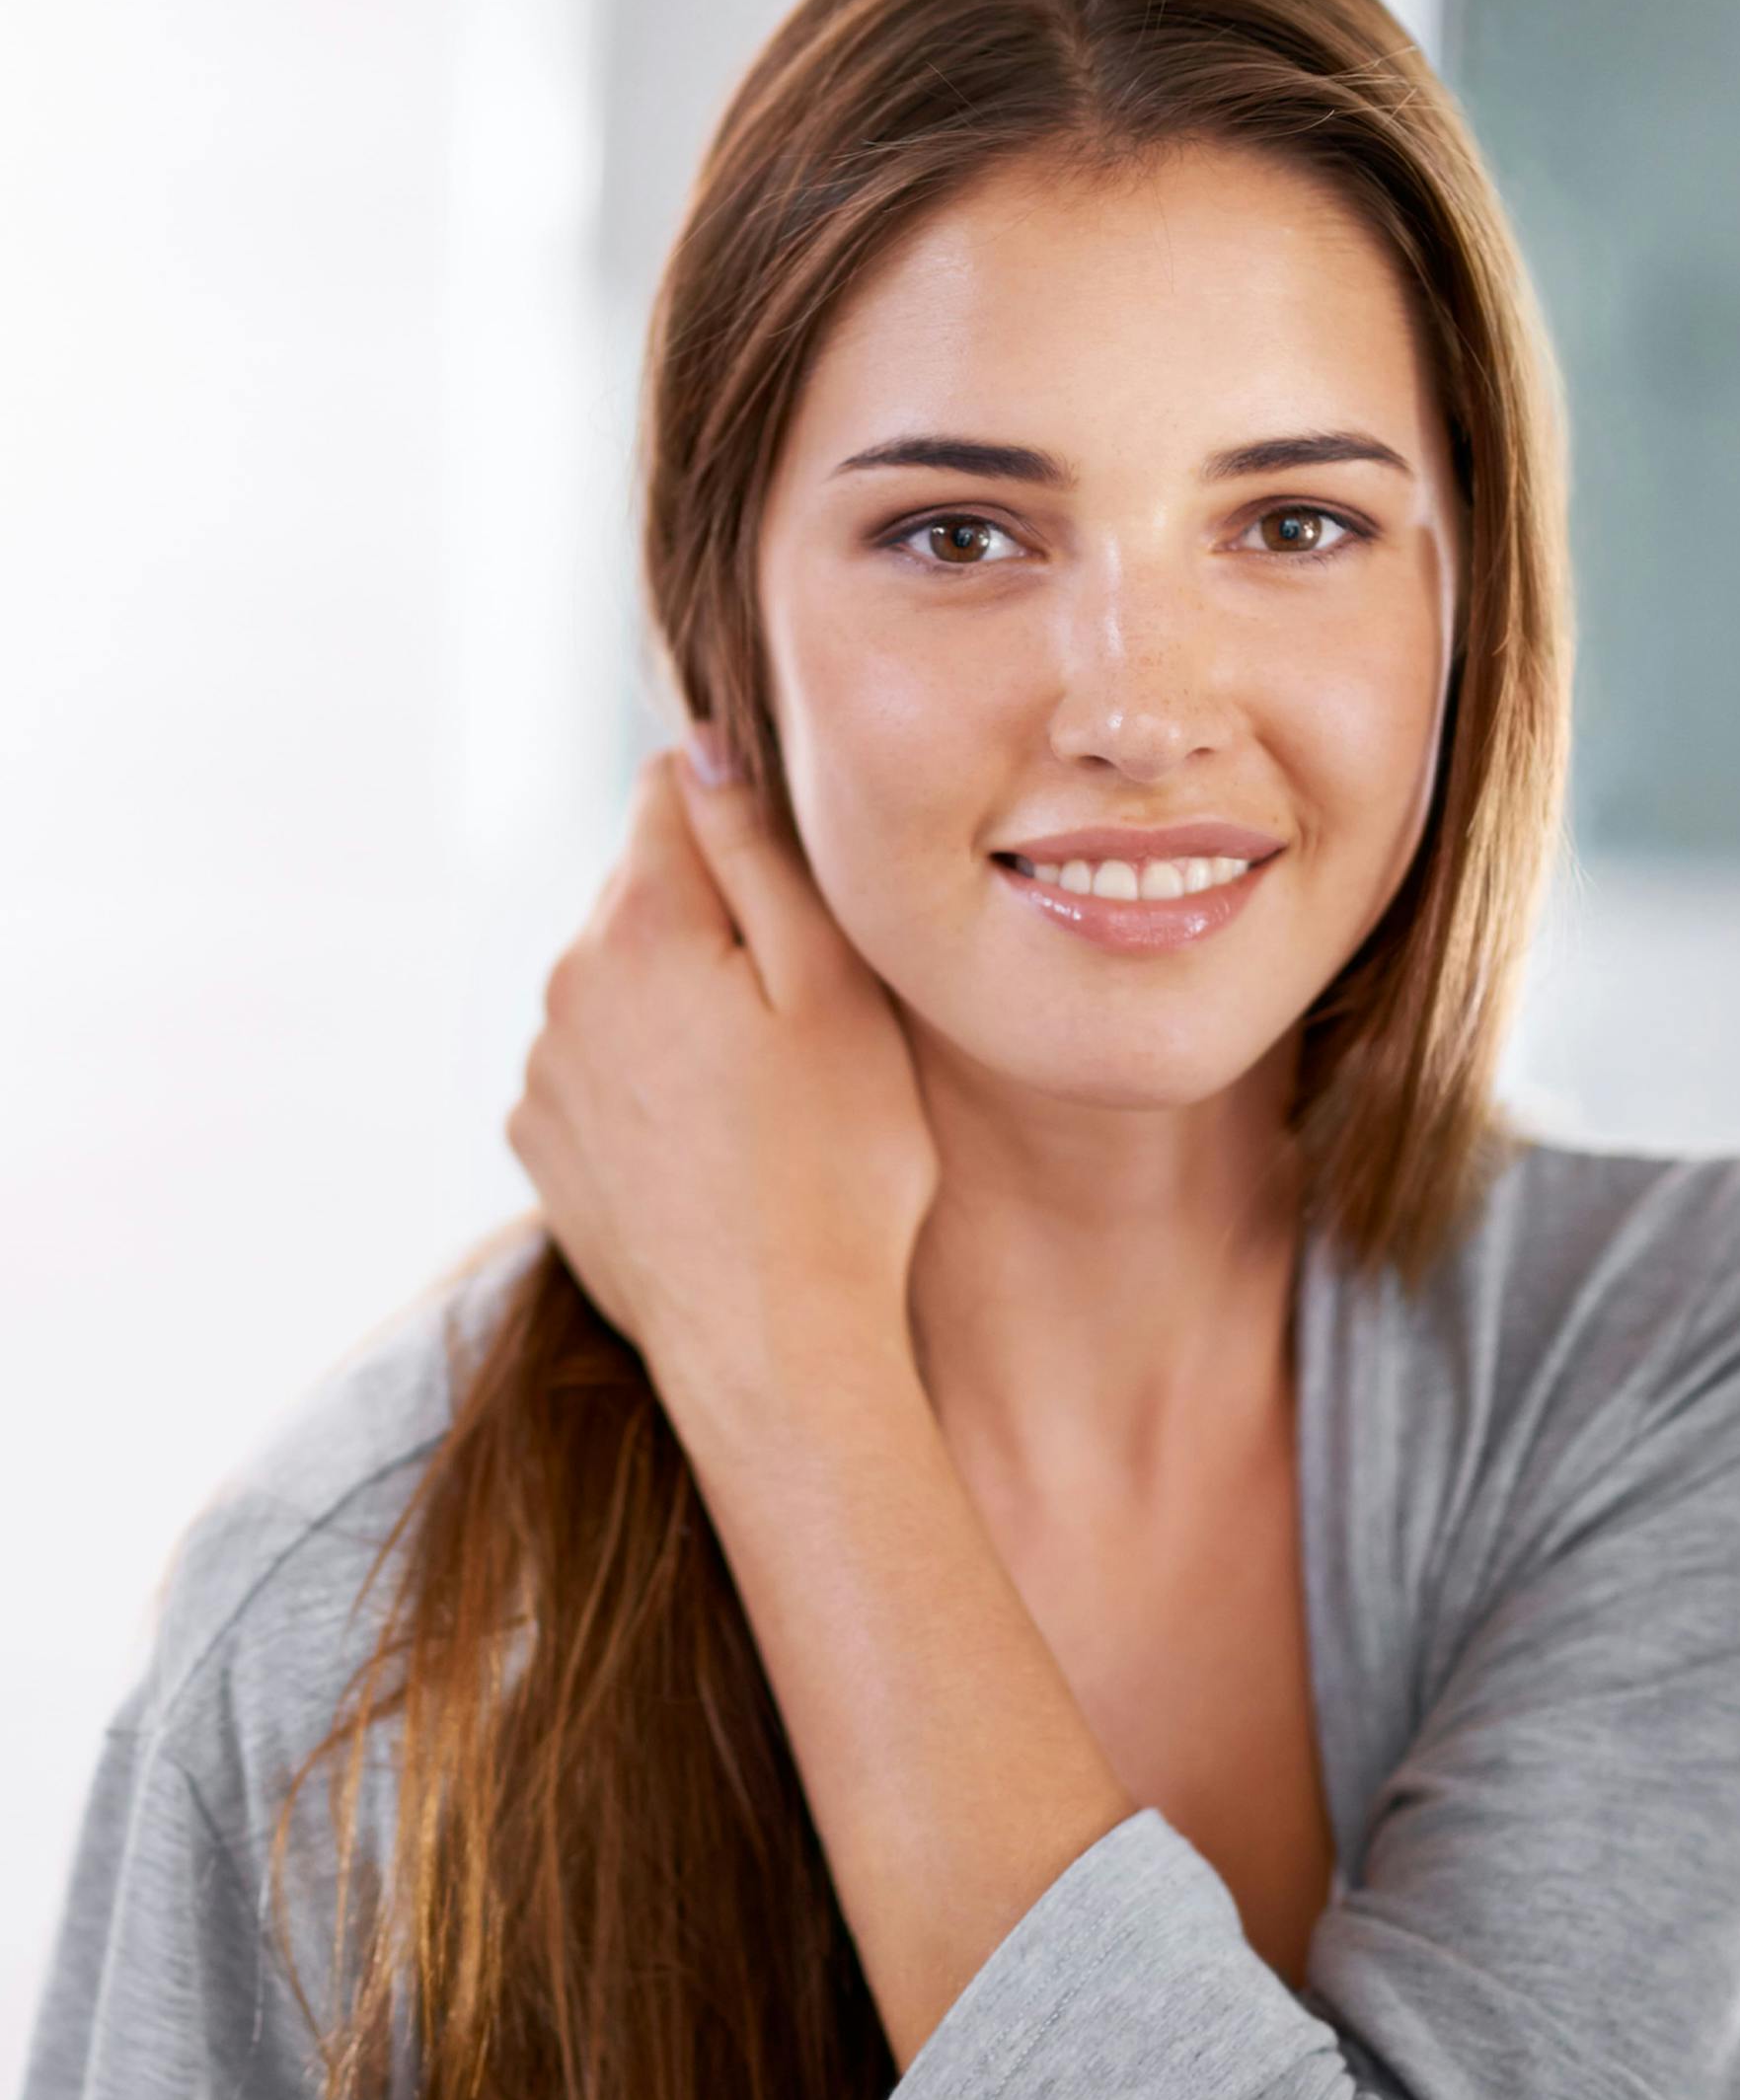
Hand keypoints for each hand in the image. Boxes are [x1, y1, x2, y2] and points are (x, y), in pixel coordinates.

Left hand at [504, 738, 939, 1404]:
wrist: (775, 1350)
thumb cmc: (839, 1171)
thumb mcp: (838, 991)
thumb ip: (762, 855)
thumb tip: (703, 749)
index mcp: (644, 927)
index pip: (670, 786)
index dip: (743, 814)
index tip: (800, 886)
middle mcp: (567, 984)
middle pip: (644, 890)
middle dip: (716, 919)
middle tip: (805, 1011)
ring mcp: (542, 1070)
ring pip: (620, 980)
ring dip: (681, 1002)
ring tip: (765, 1094)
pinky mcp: (540, 1144)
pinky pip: (597, 1065)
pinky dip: (648, 1080)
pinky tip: (715, 1145)